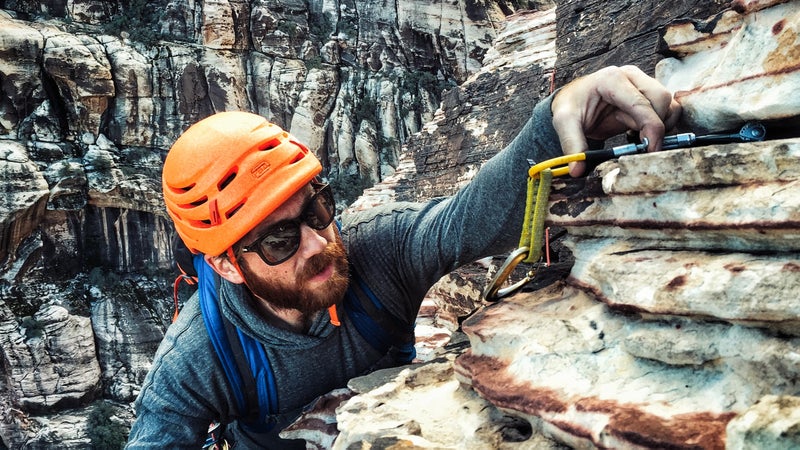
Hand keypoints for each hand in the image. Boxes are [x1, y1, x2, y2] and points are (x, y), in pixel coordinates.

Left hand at [551, 65, 681, 176]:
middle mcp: (631, 76)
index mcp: (612, 79)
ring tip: (637, 138)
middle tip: (641, 148)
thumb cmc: (571, 107)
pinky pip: (668, 109)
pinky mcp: (648, 94)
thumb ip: (572, 144)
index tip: (650, 151)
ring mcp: (642, 83)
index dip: (652, 129)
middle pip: (662, 99)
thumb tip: (577, 170)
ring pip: (669, 104)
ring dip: (661, 126)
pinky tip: (640, 134)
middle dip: (657, 127)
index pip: (642, 103)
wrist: (574, 101)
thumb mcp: (564, 123)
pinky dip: (662, 125)